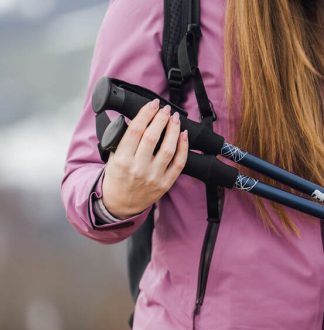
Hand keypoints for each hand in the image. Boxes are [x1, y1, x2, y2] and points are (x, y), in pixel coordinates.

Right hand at [102, 99, 188, 218]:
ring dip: (174, 130)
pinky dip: (184, 148)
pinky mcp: (166, 183)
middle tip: (165, 109)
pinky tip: (184, 135)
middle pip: (153, 137)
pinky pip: (179, 163)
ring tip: (174, 118)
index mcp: (122, 160)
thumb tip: (139, 118)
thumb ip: (123, 140)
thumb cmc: (117, 177)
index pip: (135, 130)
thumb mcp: (112, 157)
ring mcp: (154, 176)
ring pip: (168, 149)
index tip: (152, 104)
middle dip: (161, 119)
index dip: (146, 114)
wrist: (120, 203)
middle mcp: (138, 168)